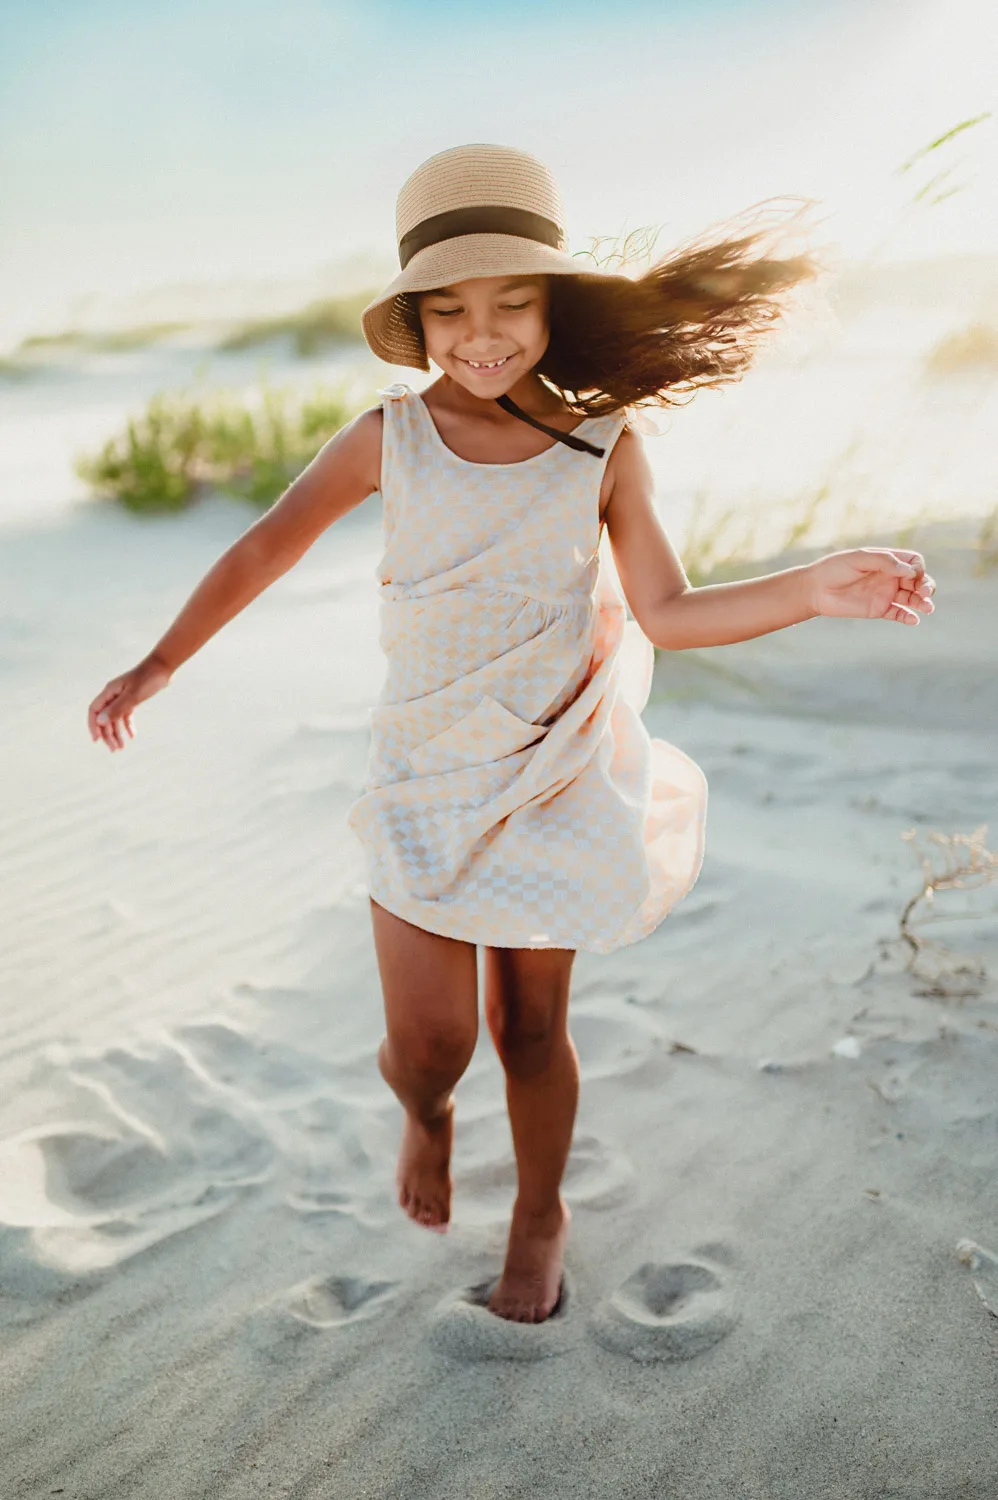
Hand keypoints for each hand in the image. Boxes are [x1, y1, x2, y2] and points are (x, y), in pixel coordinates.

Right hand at [87, 654, 172, 751]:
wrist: (163, 667)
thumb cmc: (148, 678)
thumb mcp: (133, 696)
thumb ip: (117, 709)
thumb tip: (100, 721)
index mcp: (110, 691)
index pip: (94, 710)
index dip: (93, 725)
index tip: (96, 740)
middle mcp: (113, 694)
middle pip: (105, 717)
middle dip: (107, 734)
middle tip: (114, 749)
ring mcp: (123, 697)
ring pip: (115, 718)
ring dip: (117, 732)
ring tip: (122, 747)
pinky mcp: (133, 699)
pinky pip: (126, 715)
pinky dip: (128, 725)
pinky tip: (133, 735)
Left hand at [807, 548, 935, 625]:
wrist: (815, 589)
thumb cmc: (835, 568)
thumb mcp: (859, 559)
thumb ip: (884, 562)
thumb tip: (910, 572)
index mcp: (887, 561)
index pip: (914, 563)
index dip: (917, 569)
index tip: (910, 575)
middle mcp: (890, 577)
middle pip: (918, 581)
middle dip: (926, 586)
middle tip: (925, 593)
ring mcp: (885, 594)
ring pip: (912, 598)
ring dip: (922, 603)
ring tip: (928, 608)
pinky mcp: (878, 609)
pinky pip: (898, 614)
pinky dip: (908, 617)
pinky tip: (914, 620)